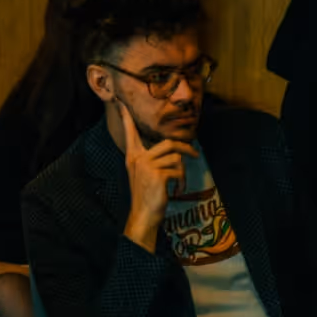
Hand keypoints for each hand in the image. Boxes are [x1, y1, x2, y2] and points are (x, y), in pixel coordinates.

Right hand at [118, 102, 195, 250]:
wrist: (144, 213)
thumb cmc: (148, 194)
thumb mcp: (146, 173)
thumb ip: (154, 160)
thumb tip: (175, 151)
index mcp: (133, 155)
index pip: (130, 132)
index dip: (127, 118)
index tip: (120, 103)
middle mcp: (138, 158)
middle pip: (169, 143)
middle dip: (186, 148)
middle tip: (195, 155)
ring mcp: (147, 166)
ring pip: (176, 159)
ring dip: (182, 172)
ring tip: (178, 184)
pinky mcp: (157, 175)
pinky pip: (178, 171)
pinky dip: (181, 182)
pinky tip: (176, 190)